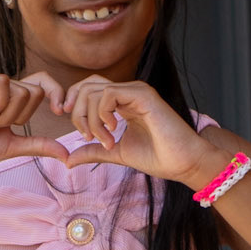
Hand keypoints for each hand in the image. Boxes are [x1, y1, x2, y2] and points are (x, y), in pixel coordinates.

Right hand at [0, 73, 70, 181]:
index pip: (42, 83)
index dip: (56, 92)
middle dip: (23, 117)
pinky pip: (3, 84)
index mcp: (10, 97)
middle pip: (35, 90)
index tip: (60, 111)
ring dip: (8, 116)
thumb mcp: (13, 146)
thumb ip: (38, 145)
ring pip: (21, 90)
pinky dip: (0, 106)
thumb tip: (67, 154)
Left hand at [62, 77, 228, 187]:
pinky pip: (109, 94)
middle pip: (86, 86)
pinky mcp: (143, 95)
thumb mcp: (115, 153)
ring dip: (91, 119)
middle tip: (88, 137)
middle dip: (77, 113)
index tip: (79, 131)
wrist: (183, 163)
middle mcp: (128, 92)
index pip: (88, 89)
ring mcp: (136, 91)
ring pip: (94, 91)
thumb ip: (92, 151)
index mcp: (122, 102)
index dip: (74, 105)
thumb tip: (67, 160)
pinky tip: (112, 131)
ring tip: (104, 141)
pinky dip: (102, 114)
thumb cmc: (156, 157)